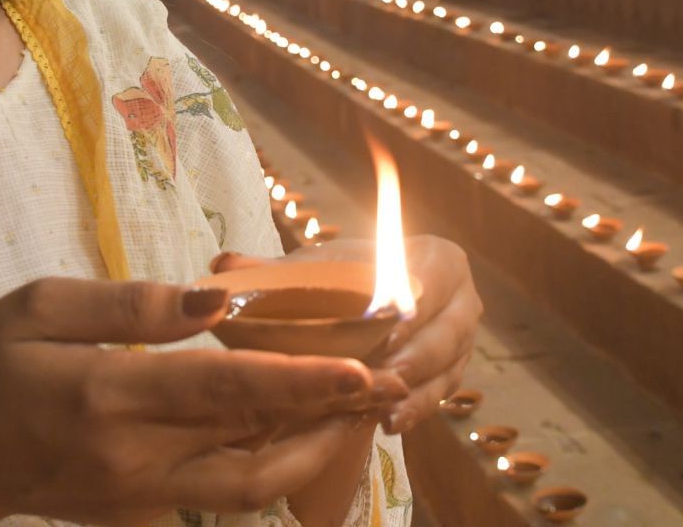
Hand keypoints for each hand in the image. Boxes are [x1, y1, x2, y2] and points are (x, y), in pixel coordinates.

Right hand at [0, 278, 399, 523]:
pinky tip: (304, 424)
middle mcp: (139, 456)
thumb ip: (131, 303)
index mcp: (109, 396)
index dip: (300, 382)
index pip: (223, 390)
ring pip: (257, 480)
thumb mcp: (38, 308)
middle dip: (334, 413)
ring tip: (362, 403)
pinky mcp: (150, 510)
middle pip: (258, 441)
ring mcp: (148, 493)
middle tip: (395, 378)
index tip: (363, 369)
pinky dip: (276, 461)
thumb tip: (217, 299)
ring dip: (317, 445)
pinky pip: (231, 490)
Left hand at [215, 234, 480, 435]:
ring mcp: (461, 344)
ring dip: (415, 392)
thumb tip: (222, 267)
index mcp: (438, 259)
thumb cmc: (340, 282)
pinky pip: (439, 397)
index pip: (433, 278)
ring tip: (384, 412)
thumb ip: (271, 271)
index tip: (386, 326)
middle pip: (446, 330)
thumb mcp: (312, 273)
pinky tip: (386, 424)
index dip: (413, 301)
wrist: (366, 306)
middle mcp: (461, 300)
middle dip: (416, 354)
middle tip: (386, 375)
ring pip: (445, 369)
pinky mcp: (452, 377)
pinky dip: (414, 411)